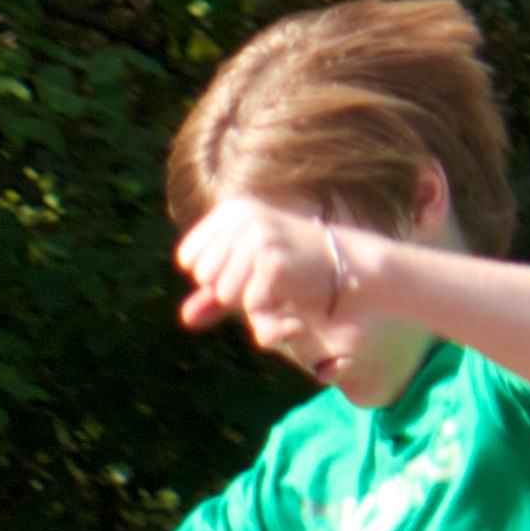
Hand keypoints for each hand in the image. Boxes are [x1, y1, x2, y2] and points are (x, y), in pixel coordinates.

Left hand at [174, 198, 348, 344]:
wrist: (343, 265)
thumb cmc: (290, 269)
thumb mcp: (245, 276)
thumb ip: (212, 295)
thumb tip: (187, 319)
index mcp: (230, 211)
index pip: (188, 260)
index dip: (212, 277)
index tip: (245, 269)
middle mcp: (241, 218)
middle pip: (204, 278)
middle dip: (230, 291)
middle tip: (265, 279)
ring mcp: (258, 237)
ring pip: (225, 293)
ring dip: (250, 301)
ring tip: (277, 285)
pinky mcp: (274, 261)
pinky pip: (251, 304)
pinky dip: (269, 309)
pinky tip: (289, 291)